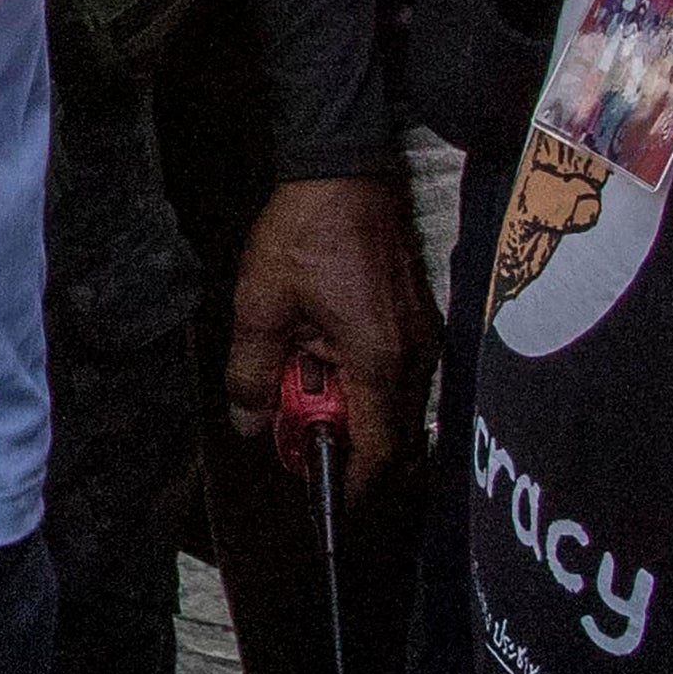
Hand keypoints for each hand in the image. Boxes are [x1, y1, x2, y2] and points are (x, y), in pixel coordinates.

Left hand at [226, 172, 435, 491]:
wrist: (344, 171)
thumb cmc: (305, 233)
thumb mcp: (261, 304)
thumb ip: (253, 372)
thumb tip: (249, 424)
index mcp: (380, 362)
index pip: (380, 451)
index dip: (354, 484)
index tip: (326, 502)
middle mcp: (416, 358)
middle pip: (390, 434)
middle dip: (344, 446)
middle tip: (294, 436)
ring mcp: (423, 340)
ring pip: (392, 405)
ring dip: (348, 410)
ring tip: (296, 386)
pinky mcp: (418, 323)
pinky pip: (395, 376)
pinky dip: (360, 383)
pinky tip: (320, 360)